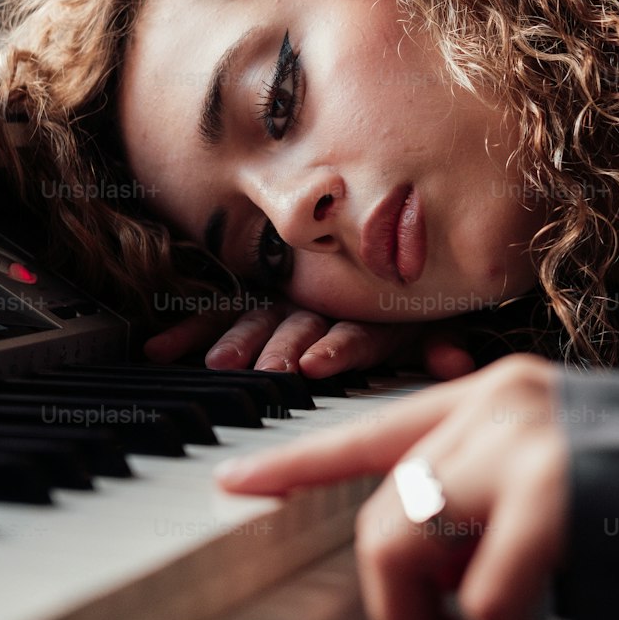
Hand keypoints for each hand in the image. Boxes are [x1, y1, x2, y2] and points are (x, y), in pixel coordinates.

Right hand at [143, 300, 476, 379]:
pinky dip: (193, 329)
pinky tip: (161, 349)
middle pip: (304, 326)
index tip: (315, 365)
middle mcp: (325, 301)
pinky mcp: (257, 304)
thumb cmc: (409, 306)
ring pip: (261, 319)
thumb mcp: (432, 324)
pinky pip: (221, 314)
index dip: (339, 347)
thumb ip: (439, 342)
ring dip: (240, 342)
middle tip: (266, 368)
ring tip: (217, 364)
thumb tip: (456, 361)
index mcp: (371, 309)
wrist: (389, 251)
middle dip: (284, 347)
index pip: (357, 330)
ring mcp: (288, 301)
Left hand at [214, 355, 569, 619]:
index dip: (298, 464)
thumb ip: (495, 505)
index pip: (375, 431)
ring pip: (403, 548)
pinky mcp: (555, 490)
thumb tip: (443, 588)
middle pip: (382, 513)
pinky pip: (484, 602)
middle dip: (397, 616)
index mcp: (498, 396)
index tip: (235, 482)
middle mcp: (499, 405)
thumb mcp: (575, 479)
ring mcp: (522, 440)